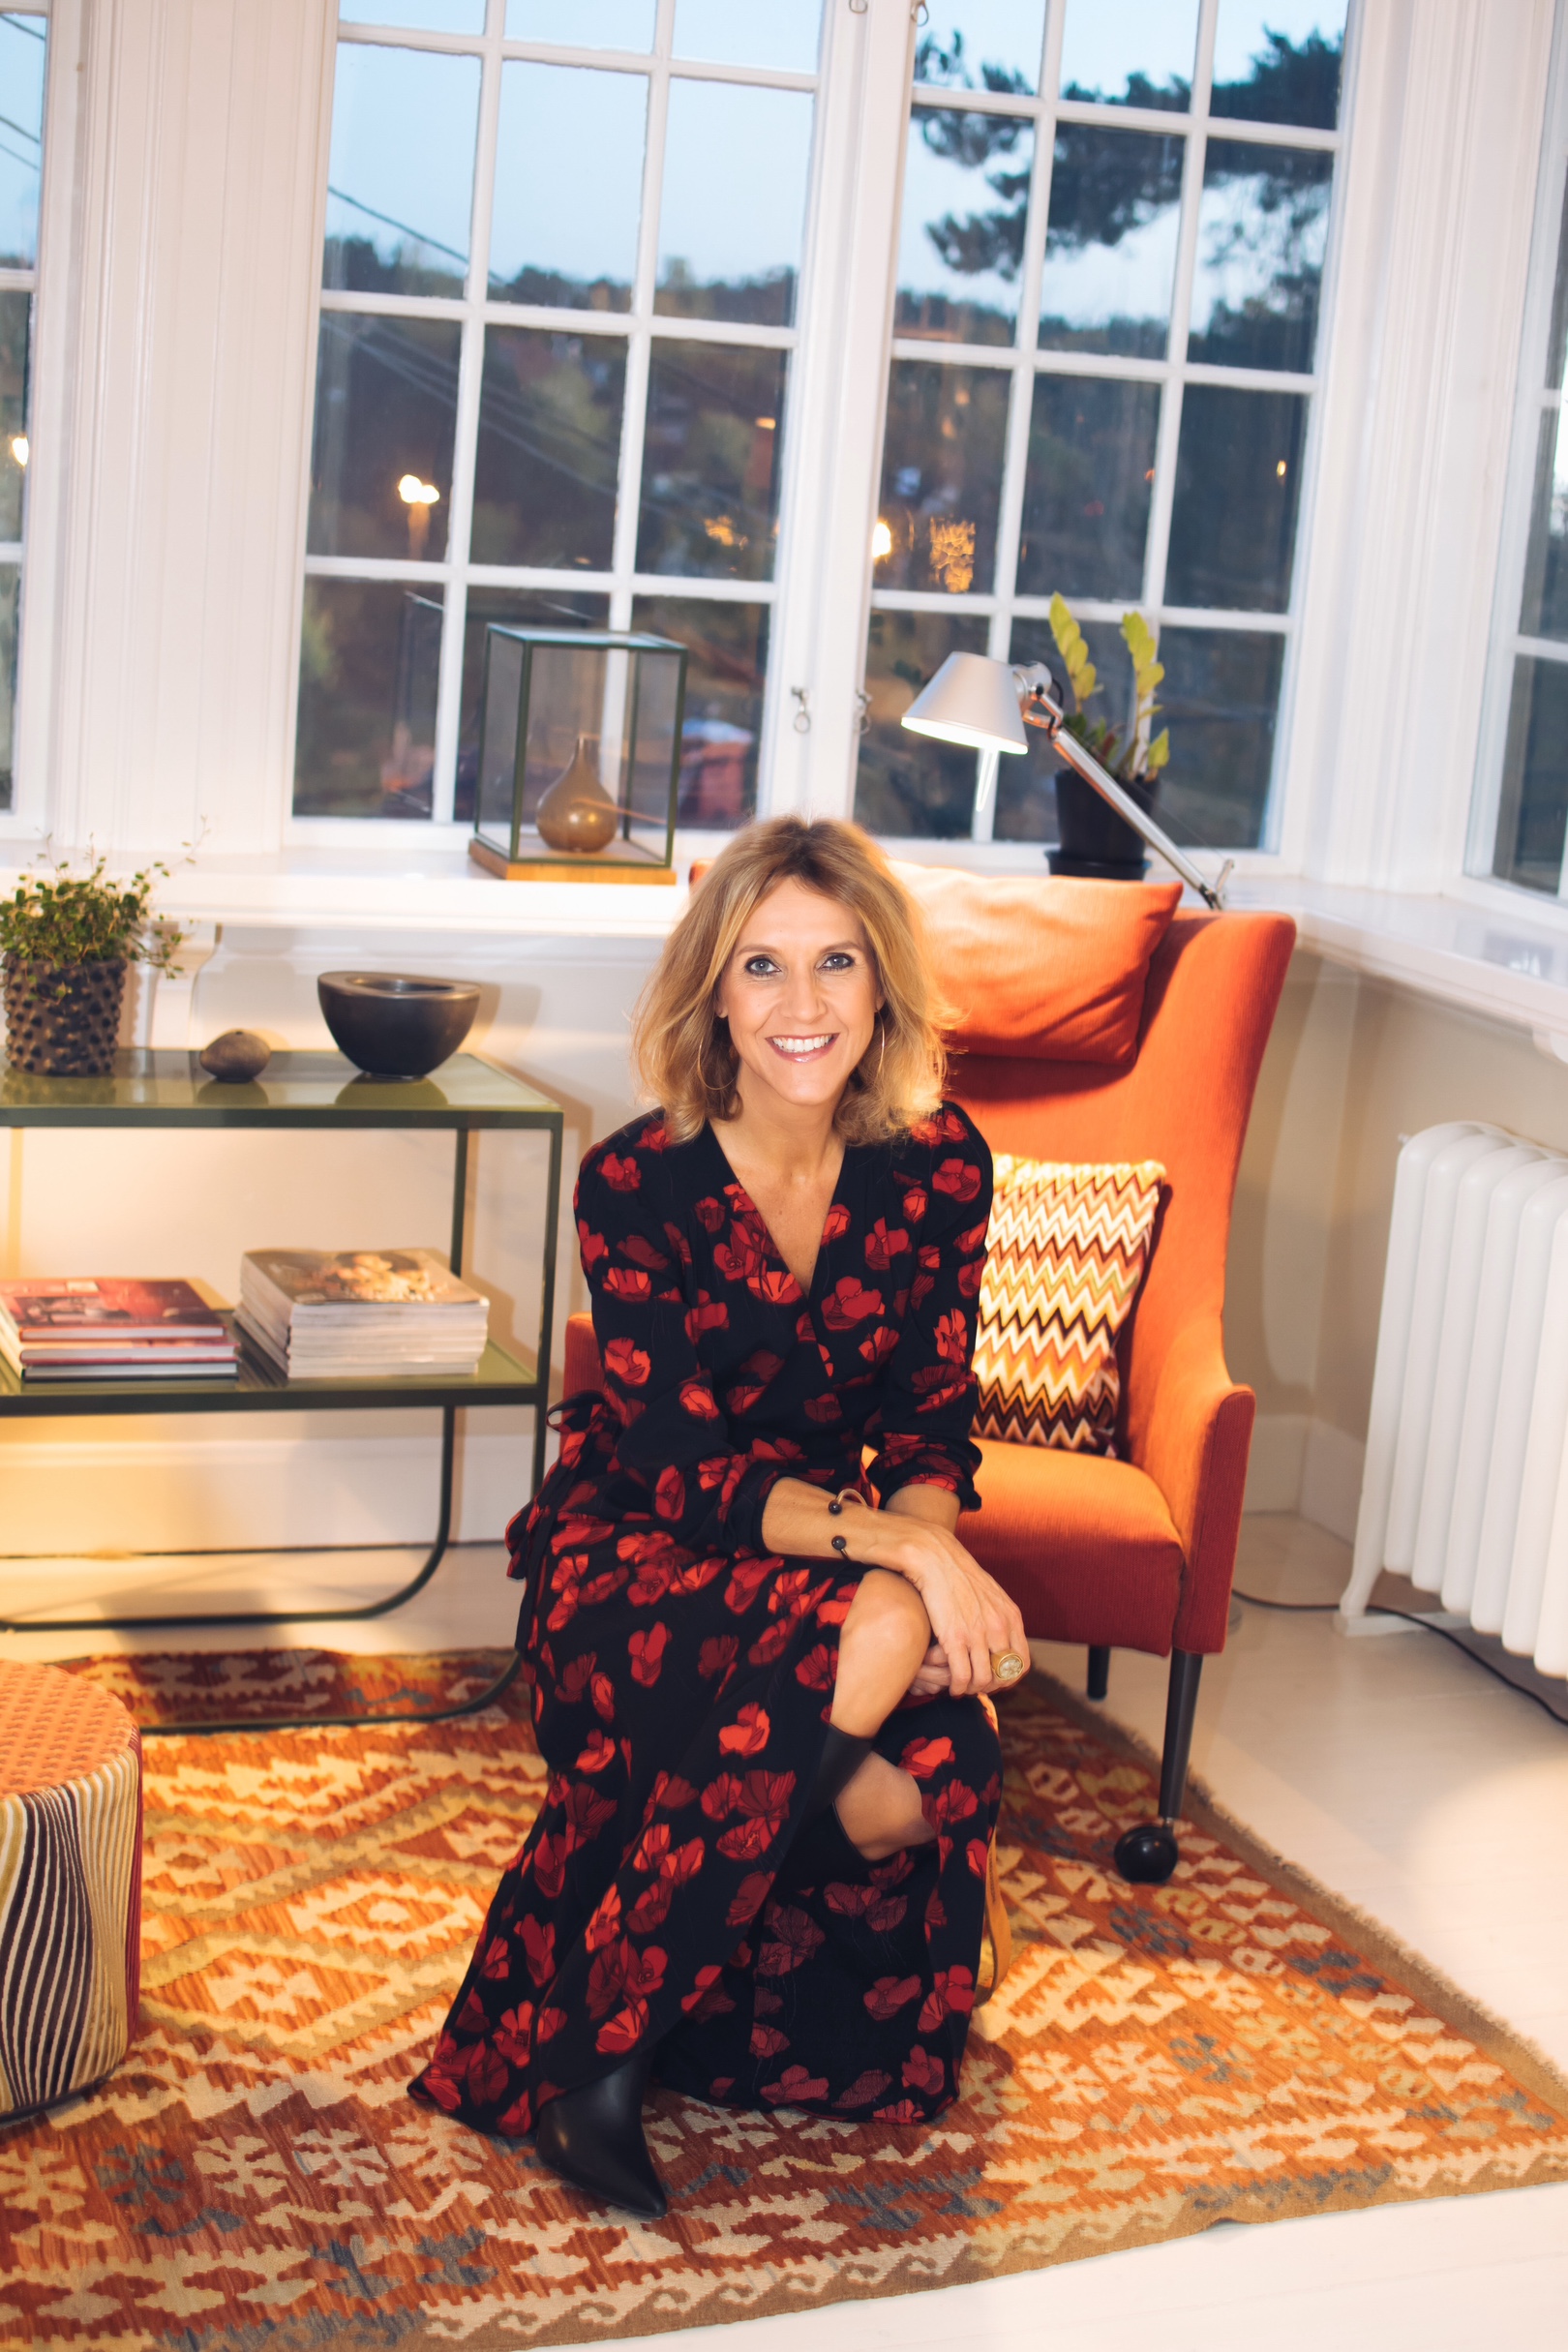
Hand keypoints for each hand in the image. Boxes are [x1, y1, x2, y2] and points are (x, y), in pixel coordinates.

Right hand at [860, 1518, 1027, 1697]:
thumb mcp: (991, 1595)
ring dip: (972, 1690)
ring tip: (962, 1689)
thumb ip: (999, 1618)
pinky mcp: (954, 1637)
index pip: (1022, 1663)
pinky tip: (951, 1687)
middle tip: (975, 1687)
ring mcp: (978, 1633)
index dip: (1009, 1679)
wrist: (936, 1558)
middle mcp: (999, 1627)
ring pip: (982, 1680)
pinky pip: (962, 1676)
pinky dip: (957, 1687)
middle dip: (989, 1687)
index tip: (995, 1681)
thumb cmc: (959, 1576)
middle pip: (1003, 1675)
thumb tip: (1001, 1639)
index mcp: (1010, 1617)